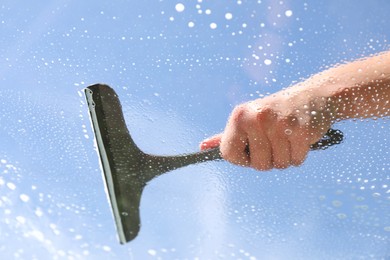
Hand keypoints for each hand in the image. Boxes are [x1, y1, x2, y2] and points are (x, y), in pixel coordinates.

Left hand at [200, 87, 334, 169]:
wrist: (313, 96)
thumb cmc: (274, 113)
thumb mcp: (247, 119)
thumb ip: (226, 136)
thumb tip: (202, 147)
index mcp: (240, 116)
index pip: (228, 154)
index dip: (242, 158)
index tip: (252, 147)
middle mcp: (256, 118)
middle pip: (258, 165)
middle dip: (269, 158)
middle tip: (275, 138)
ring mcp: (279, 124)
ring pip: (279, 165)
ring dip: (286, 156)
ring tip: (288, 136)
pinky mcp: (301, 131)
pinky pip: (297, 161)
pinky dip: (300, 154)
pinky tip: (300, 137)